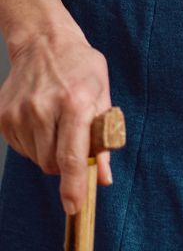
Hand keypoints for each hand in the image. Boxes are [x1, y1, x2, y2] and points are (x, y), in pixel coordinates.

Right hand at [0, 26, 112, 213]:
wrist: (44, 42)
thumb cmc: (80, 67)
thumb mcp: (102, 94)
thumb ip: (103, 138)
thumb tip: (104, 179)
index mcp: (74, 102)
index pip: (72, 156)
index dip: (73, 186)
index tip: (73, 208)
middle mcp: (43, 108)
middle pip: (52, 164)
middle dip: (64, 164)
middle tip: (72, 139)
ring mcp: (19, 113)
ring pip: (36, 159)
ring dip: (49, 152)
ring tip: (57, 123)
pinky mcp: (3, 117)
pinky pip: (21, 148)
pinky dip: (34, 143)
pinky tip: (41, 119)